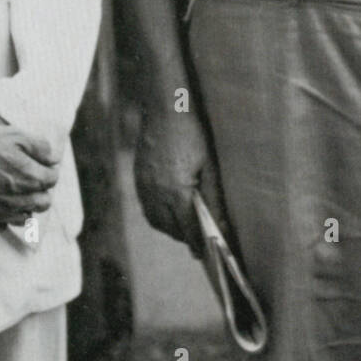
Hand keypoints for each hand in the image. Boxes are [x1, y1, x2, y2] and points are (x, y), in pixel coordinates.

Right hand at [0, 110, 58, 230]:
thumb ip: (39, 145)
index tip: (41, 164)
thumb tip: (52, 157)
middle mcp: (19, 201)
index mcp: (30, 179)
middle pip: (43, 203)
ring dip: (25, 206)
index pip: (52, 179)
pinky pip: (1, 225)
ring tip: (16, 194)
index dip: (48, 169)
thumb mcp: (13, 135)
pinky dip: (3, 217)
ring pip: (24, 218)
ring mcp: (0, 214)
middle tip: (31, 179)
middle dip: (41, 191)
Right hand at [134, 106, 227, 255]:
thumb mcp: (210, 166)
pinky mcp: (138, 177)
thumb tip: (222, 229)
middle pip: (170, 229)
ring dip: (170, 227)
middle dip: (185, 237)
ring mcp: (143, 186)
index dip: (200, 245)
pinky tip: (171, 208)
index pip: (188, 231)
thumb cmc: (193, 132)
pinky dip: (159, 214)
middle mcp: (154, 194)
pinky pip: (146, 206)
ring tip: (187, 226)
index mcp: (175, 192)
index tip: (210, 256)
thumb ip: (215, 200)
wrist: (165, 105)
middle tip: (201, 241)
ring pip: (155, 220)